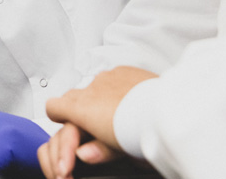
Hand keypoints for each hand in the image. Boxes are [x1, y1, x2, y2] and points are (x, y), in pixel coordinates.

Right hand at [41, 66, 157, 177]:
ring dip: (99, 98)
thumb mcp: (118, 150)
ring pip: (93, 86)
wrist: (171, 108)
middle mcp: (91, 89)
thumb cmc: (144, 130)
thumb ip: (97, 150)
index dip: (57, 115)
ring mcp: (108, 77)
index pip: (54, 107)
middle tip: (92, 124)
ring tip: (117, 113)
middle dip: (78, 109)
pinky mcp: (125, 70)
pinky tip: (130, 100)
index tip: (63, 122)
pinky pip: (112, 78)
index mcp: (82, 109)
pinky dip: (116, 88)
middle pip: (71, 96)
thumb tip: (83, 154)